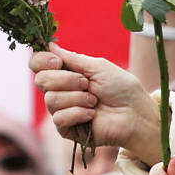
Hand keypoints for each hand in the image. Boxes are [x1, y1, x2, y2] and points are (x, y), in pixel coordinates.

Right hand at [31, 44, 161, 163]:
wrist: (135, 113)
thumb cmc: (122, 88)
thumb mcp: (98, 67)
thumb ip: (72, 58)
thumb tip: (49, 46)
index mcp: (67, 74)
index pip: (39, 65)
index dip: (42, 61)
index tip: (57, 62)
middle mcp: (61, 91)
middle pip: (41, 80)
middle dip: (66, 80)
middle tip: (87, 84)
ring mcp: (62, 110)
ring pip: (51, 99)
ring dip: (77, 97)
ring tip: (95, 101)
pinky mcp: (66, 128)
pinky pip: (59, 117)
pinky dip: (78, 113)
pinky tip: (92, 115)